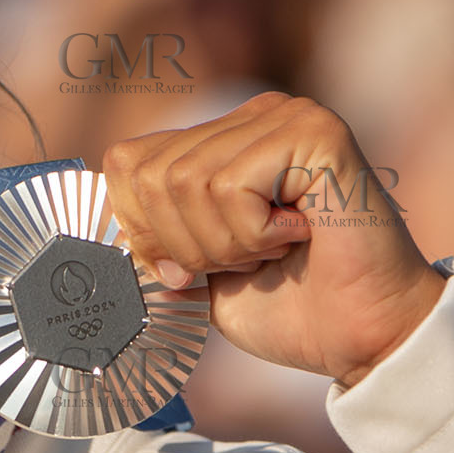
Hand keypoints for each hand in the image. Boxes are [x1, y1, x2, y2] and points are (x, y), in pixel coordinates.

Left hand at [101, 92, 445, 388]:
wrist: (363, 339)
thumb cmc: (285, 306)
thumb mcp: (190, 266)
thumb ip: (146, 232)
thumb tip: (90, 222)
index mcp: (221, 137)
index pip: (125, 163)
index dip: (138, 229)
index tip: (186, 268)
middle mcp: (254, 113)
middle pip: (150, 174)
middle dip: (183, 242)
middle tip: (245, 260)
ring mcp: (288, 115)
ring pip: (186, 181)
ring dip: (223, 242)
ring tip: (274, 250)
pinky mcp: (316, 133)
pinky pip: (230, 186)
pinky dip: (252, 233)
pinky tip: (299, 236)